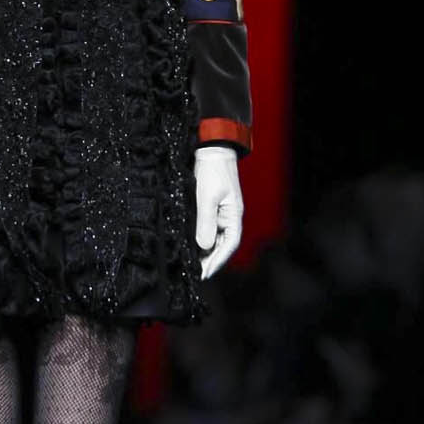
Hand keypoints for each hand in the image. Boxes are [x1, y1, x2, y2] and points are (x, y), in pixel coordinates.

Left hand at [194, 145, 242, 279]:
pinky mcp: (210, 208)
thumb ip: (205, 221)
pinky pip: (207, 229)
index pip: (229, 245)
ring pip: (214, 238)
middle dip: (209, 260)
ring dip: (204, 251)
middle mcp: (229, 217)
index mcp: (234, 215)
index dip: (217, 261)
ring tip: (190, 264)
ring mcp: (220, 213)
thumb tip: (204, 246)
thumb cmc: (212, 170)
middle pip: (221, 245)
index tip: (204, 274)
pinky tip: (190, 245)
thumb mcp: (207, 196)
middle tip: (194, 273)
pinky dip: (200, 239)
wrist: (211, 149)